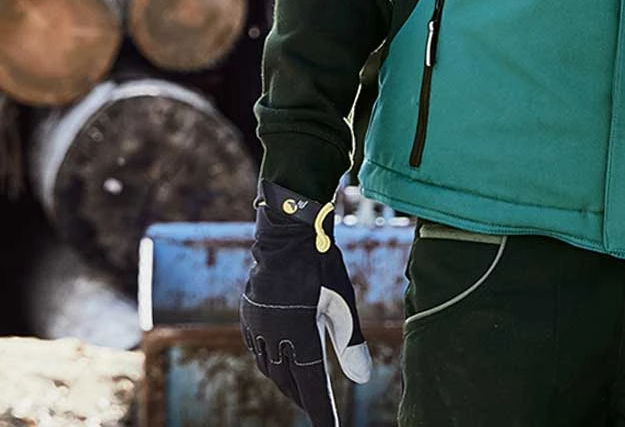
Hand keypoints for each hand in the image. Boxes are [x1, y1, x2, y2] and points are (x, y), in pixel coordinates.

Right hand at [240, 181, 371, 426]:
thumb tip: (362, 380)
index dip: (319, 410)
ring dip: (286, 381)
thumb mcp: (342, 300)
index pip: (310, 384)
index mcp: (297, 332)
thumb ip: (350, 341)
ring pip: (270, 366)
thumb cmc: (321, 263)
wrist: (288, 229)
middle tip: (318, 410)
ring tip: (301, 389)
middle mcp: (272, 334)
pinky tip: (276, 362)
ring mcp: (256, 323)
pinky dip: (269, 360)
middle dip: (303, 398)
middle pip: (288, 379)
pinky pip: (256, 348)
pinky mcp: (248, 313)